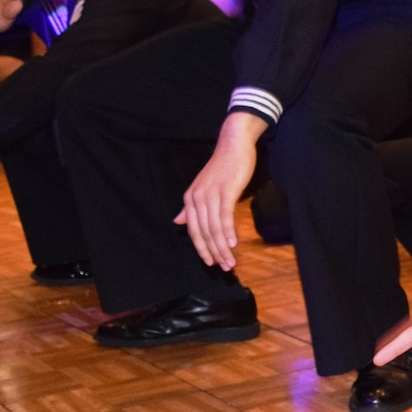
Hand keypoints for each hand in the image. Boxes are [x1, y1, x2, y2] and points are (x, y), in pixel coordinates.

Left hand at [176, 112, 264, 269]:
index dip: (202, 248)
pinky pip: (224, 216)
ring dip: (223, 248)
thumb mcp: (204, 187)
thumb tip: (178, 221)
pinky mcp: (225, 191)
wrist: (233, 144)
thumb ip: (191, 207)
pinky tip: (233, 244)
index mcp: (190, 199)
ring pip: (214, 228)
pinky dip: (228, 232)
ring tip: (231, 261)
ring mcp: (210, 194)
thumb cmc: (222, 167)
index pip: (193, 230)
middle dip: (213, 252)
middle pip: (203, 232)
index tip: (211, 262)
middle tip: (225, 267)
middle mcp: (197, 198)